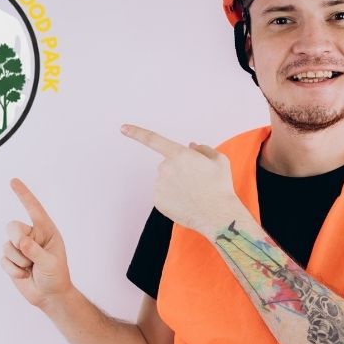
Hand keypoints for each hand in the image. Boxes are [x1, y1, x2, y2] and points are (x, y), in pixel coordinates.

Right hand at [2, 177, 72, 308]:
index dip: (24, 195)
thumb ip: (35, 251)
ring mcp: (20, 247)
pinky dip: (13, 270)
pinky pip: (3, 260)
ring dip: (18, 261)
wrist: (49, 296)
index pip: (34, 209)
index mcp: (46, 231)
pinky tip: (24, 274)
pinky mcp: (11, 259)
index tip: (13, 181)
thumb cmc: (56, 277)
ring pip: (7, 245)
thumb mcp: (50, 264)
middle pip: (12, 227)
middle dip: (17, 242)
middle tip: (29, 258)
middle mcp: (32, 236)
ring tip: (31, 268)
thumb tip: (21, 241)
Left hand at [120, 124, 241, 235]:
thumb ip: (203, 149)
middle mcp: (165, 168)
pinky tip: (186, 203)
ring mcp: (159, 186)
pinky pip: (163, 195)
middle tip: (197, 181)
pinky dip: (173, 198)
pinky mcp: (157, 201)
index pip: (153, 139)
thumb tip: (190, 147)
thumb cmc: (220, 186)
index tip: (123, 128)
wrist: (217, 215)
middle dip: (179, 170)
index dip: (136, 132)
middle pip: (168, 165)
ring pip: (166, 181)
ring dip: (176, 185)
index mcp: (179, 154)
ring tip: (194, 194)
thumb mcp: (219, 160)